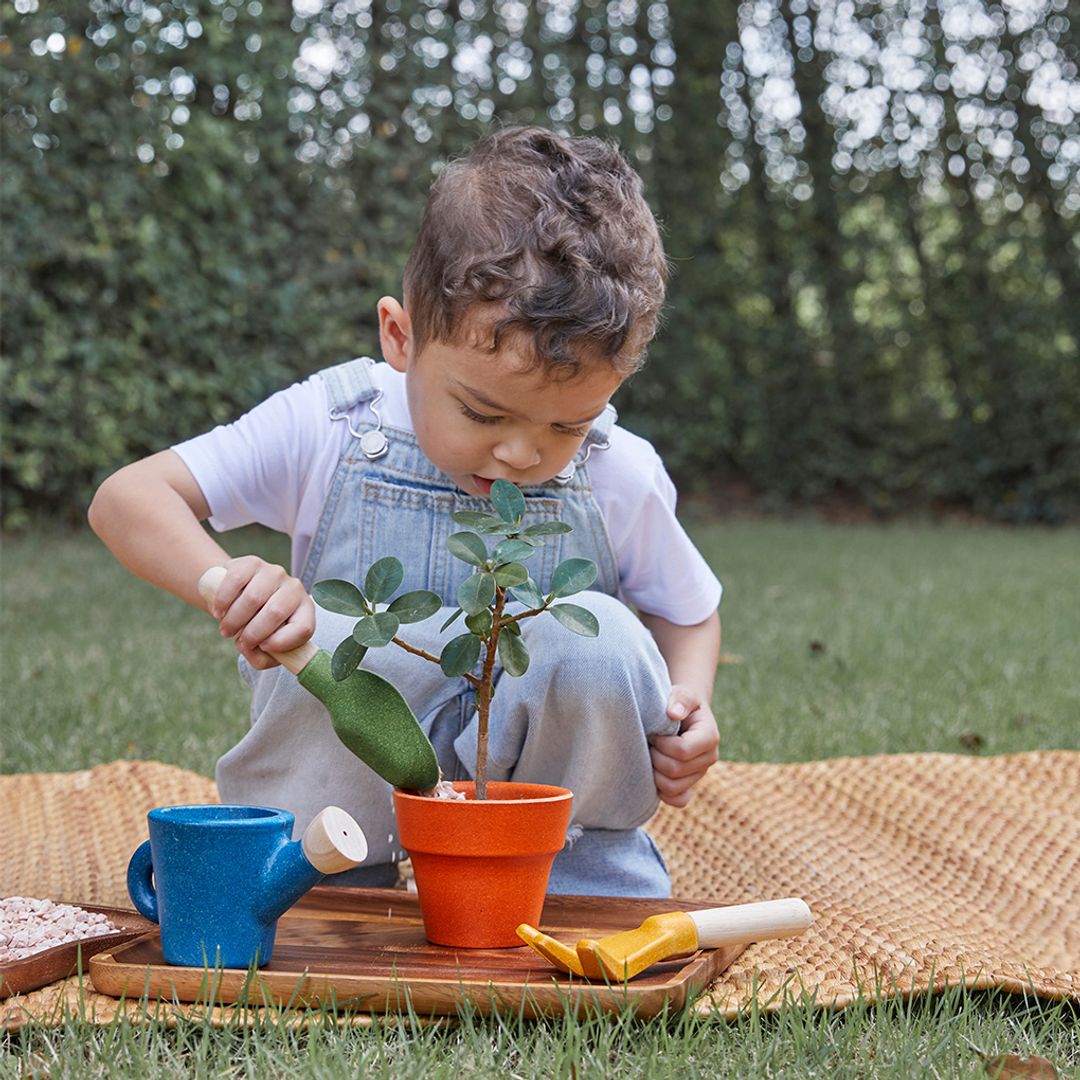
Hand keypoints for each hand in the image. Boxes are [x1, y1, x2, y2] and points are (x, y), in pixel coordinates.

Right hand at [209, 556, 315, 669]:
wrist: (238, 595)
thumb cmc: (256, 626)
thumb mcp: (264, 646)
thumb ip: (262, 657)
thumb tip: (255, 650)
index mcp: (304, 611)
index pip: (303, 629)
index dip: (282, 642)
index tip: (263, 647)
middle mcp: (294, 588)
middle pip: (275, 613)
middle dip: (251, 634)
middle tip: (236, 642)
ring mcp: (274, 573)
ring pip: (254, 598)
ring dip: (234, 620)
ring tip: (226, 630)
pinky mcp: (252, 563)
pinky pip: (236, 581)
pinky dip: (223, 601)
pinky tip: (219, 612)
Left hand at [649, 687, 719, 807]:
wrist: (682, 713)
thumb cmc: (679, 702)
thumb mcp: (682, 693)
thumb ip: (680, 698)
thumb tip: (673, 713)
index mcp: (709, 736)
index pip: (683, 751)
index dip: (662, 744)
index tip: (655, 733)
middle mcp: (709, 758)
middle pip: (674, 771)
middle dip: (655, 757)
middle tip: (649, 744)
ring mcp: (699, 774)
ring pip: (672, 788)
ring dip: (654, 773)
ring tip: (651, 755)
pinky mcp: (690, 785)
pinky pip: (678, 800)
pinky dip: (663, 792)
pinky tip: (655, 774)